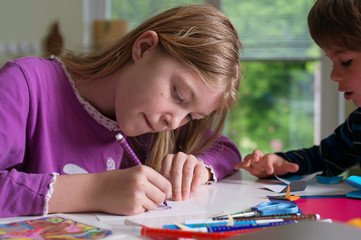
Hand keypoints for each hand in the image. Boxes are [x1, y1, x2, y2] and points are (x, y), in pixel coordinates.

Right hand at [49, 165, 171, 214]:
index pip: (166, 184)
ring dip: (148, 204)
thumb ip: (151, 179)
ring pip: (154, 205)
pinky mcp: (132, 207)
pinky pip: (144, 211)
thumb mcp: (135, 173)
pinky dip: (139, 209)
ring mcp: (137, 195)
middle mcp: (141, 182)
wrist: (96, 189)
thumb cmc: (117, 181)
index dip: (166, 191)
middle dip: (157, 199)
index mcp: (144, 170)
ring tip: (135, 198)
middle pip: (162, 196)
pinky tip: (129, 202)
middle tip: (147, 197)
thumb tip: (169, 191)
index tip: (162, 193)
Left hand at [160, 152, 210, 200]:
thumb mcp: (171, 178)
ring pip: (187, 173)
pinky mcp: (200, 164)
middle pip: (177, 172)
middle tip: (176, 198)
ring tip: (184, 197)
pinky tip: (191, 193)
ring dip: (185, 187)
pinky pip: (197, 175)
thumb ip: (168, 184)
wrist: (194, 172)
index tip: (167, 195)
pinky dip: (194, 186)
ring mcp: (190, 158)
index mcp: (169, 158)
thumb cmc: (179, 177)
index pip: (166, 171)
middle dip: (176, 187)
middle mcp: (179, 156)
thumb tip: (165, 195)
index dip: (166, 184)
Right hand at [234, 149, 298, 177]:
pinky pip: (243, 164)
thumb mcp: (284, 166)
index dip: (269, 165)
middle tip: (255, 160)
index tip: (270, 172)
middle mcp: (260, 158)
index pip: (268, 159)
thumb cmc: (278, 165)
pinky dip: (239, 165)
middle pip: (256, 153)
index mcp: (269, 157)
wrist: (272, 166)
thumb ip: (289, 166)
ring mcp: (254, 162)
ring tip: (245, 165)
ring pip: (248, 158)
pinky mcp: (250, 167)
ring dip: (246, 160)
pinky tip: (235, 167)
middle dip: (254, 156)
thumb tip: (297, 167)